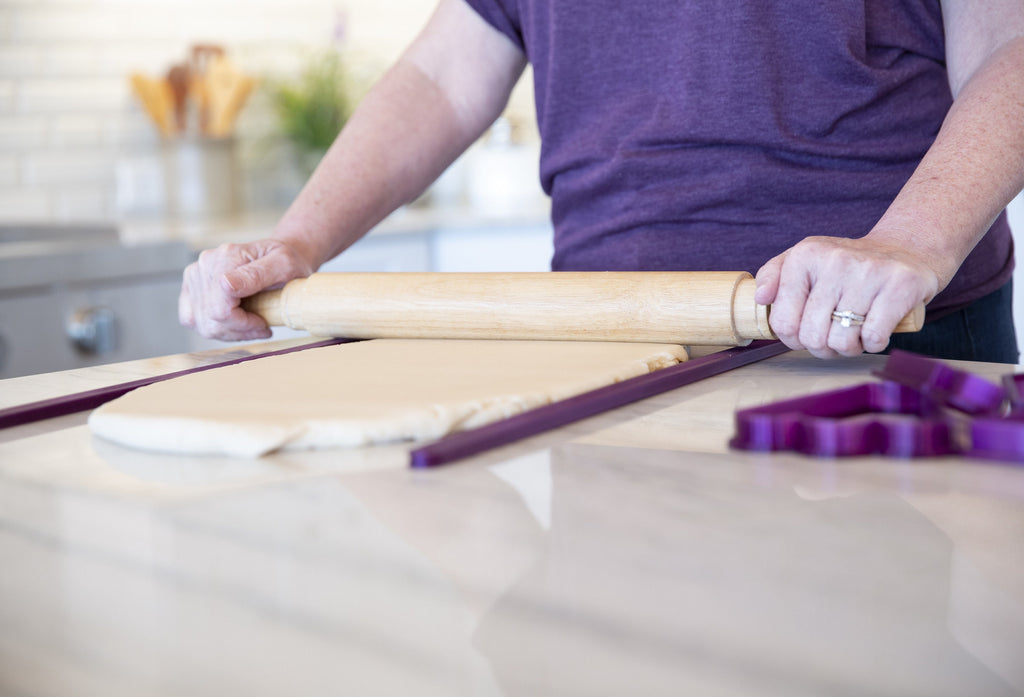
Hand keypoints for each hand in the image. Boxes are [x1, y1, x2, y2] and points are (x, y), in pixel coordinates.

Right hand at [178, 238, 314, 340]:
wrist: (278, 256)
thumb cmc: (286, 261)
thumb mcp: (284, 264)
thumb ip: (256, 274)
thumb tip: (226, 285)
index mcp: (226, 257)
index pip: (220, 309)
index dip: (244, 324)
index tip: (263, 322)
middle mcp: (205, 265)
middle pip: (210, 320)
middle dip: (239, 331)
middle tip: (261, 327)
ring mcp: (195, 276)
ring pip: (202, 323)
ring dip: (230, 332)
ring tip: (252, 326)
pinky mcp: (191, 287)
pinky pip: (193, 319)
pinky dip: (216, 328)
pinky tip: (235, 324)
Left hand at [754, 236, 939, 357]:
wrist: (904, 250)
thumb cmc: (846, 266)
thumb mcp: (805, 260)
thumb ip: (773, 275)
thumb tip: (760, 298)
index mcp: (805, 255)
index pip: (783, 322)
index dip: (793, 339)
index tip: (805, 333)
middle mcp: (835, 260)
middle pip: (812, 335)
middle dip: (821, 347)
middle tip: (832, 338)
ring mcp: (869, 272)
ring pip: (842, 340)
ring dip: (848, 348)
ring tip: (853, 334)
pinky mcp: (900, 285)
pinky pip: (874, 337)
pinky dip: (873, 344)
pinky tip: (875, 331)